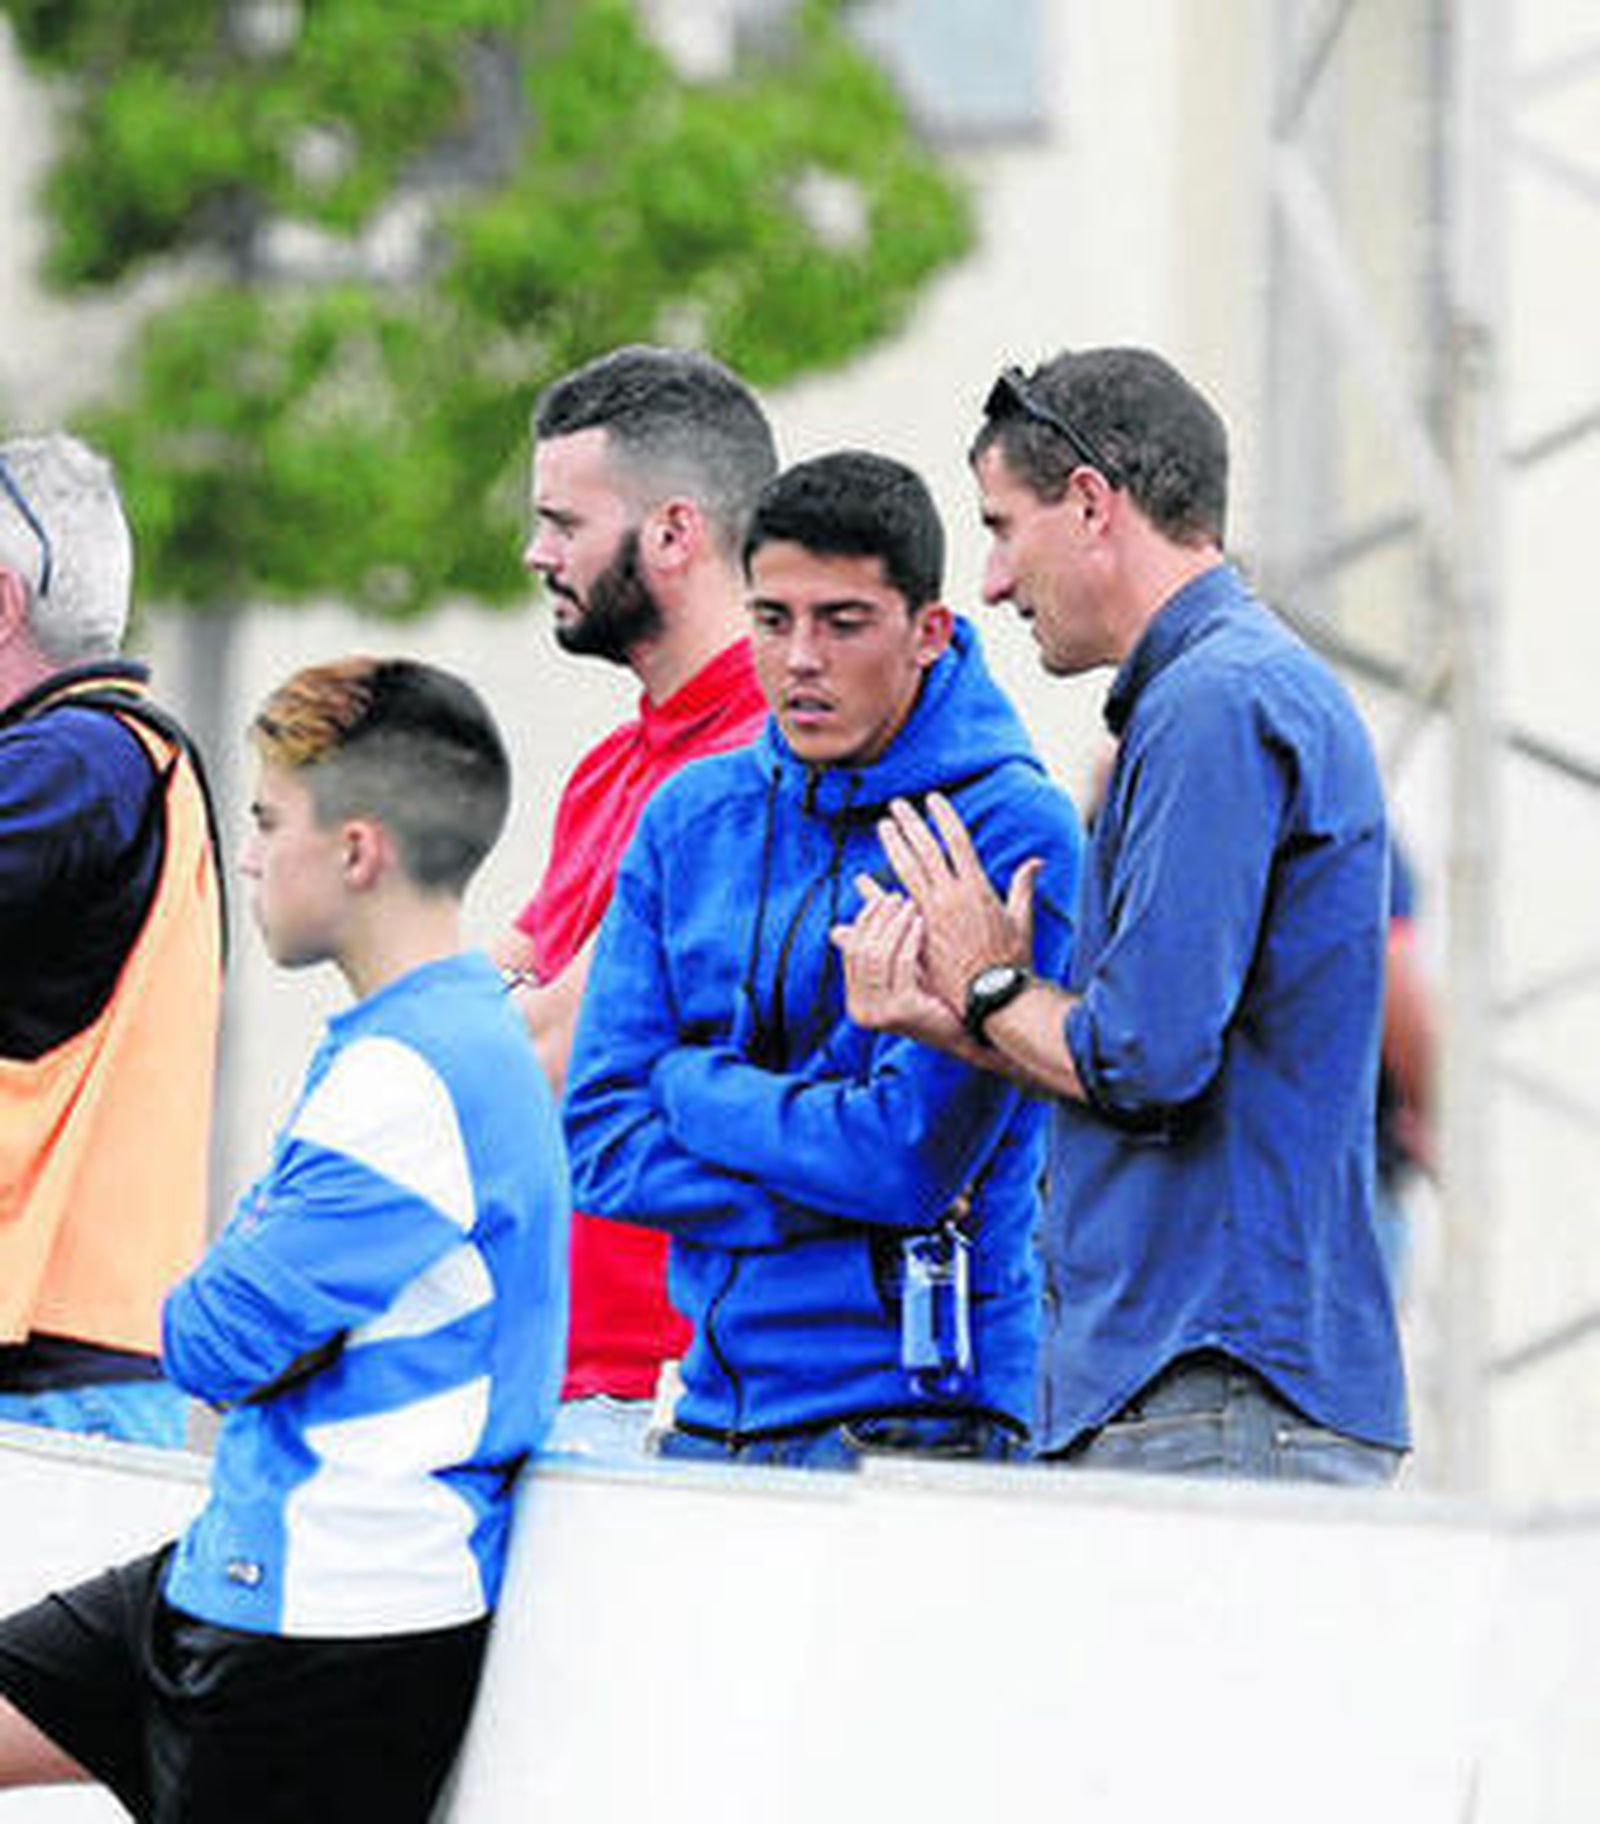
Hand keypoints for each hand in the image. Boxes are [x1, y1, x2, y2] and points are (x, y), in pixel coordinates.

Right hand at [831, 875, 964, 1047]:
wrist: (967, 1029)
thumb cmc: (937, 996)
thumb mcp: (900, 969)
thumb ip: (875, 946)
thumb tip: (839, 925)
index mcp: (856, 1001)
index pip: (851, 950)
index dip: (866, 919)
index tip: (884, 897)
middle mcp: (861, 1011)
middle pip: (861, 950)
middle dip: (879, 919)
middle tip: (897, 896)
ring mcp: (879, 1013)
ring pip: (877, 954)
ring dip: (894, 925)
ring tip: (910, 905)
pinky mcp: (900, 1010)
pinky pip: (900, 963)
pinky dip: (909, 938)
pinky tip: (920, 922)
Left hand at [878, 793, 1038, 1011]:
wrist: (994, 999)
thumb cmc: (1012, 962)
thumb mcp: (1022, 920)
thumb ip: (1023, 887)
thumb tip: (1036, 861)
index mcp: (978, 889)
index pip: (957, 841)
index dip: (944, 817)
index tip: (932, 800)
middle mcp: (952, 897)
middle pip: (926, 850)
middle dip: (911, 825)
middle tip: (896, 807)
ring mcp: (932, 917)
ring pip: (907, 873)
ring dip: (894, 847)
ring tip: (883, 827)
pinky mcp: (918, 937)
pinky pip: (894, 910)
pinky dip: (877, 895)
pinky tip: (862, 882)